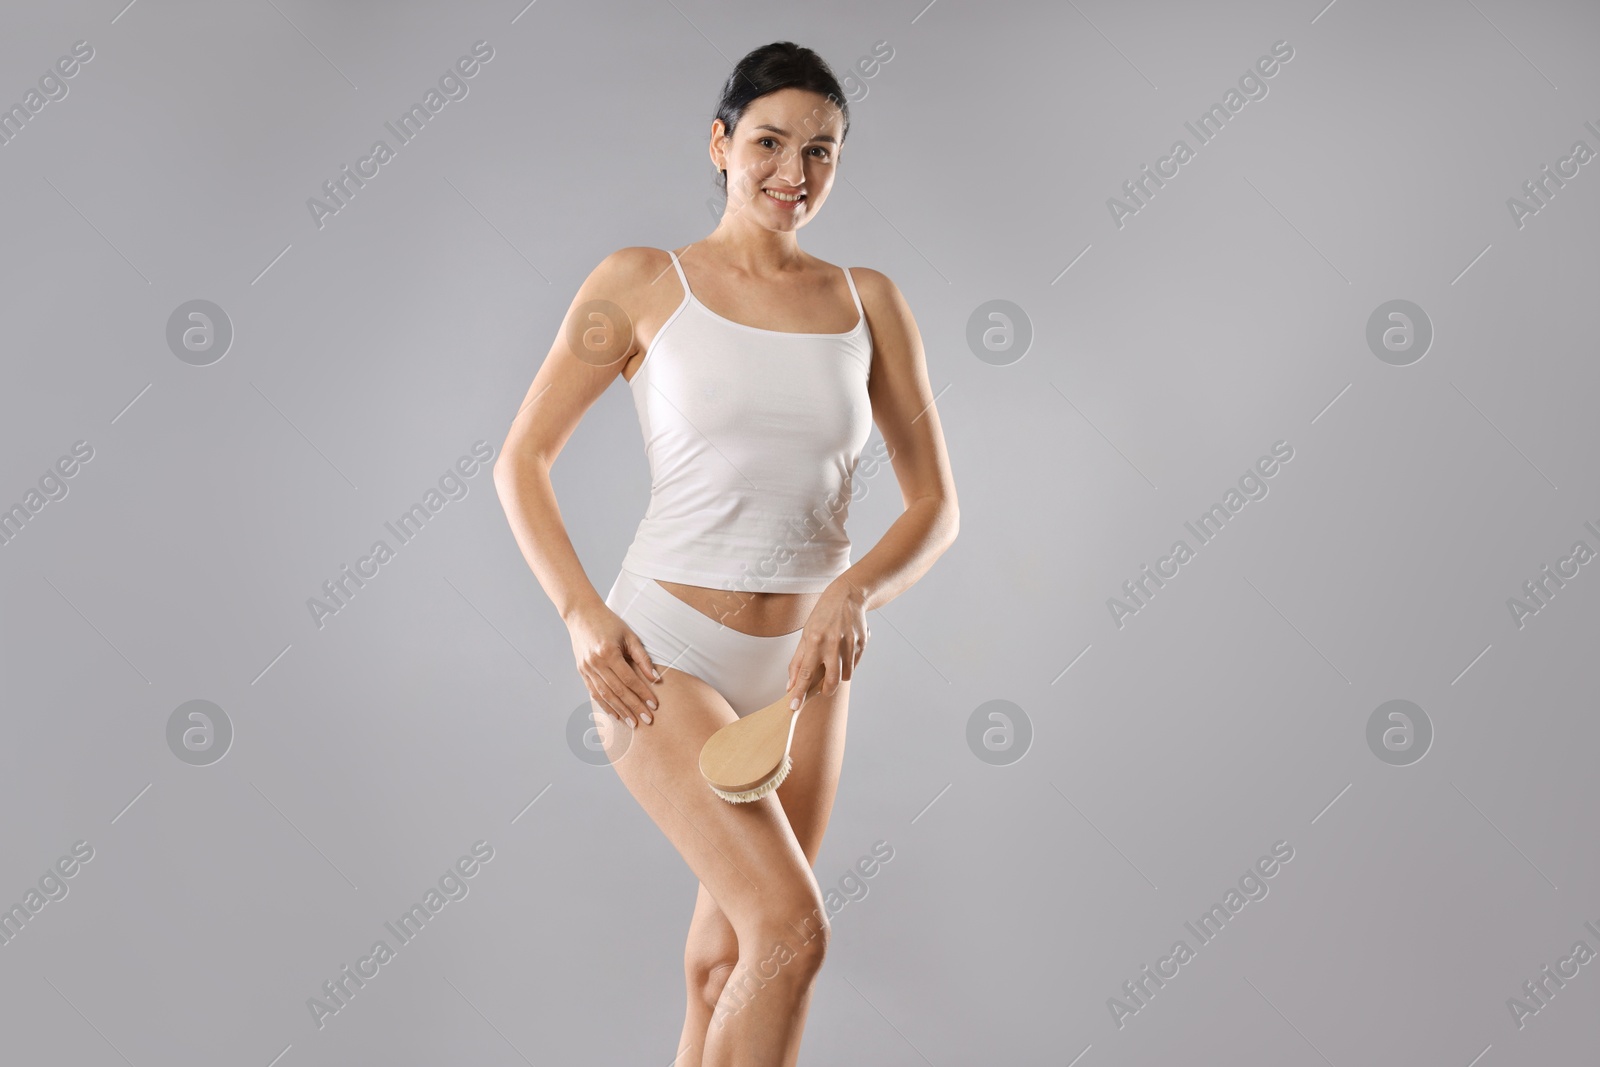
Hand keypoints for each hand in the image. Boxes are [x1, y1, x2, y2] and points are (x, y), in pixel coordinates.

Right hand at [568, 603, 660, 726]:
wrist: (581, 615)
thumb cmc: (609, 622)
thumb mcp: (629, 635)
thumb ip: (642, 657)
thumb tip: (655, 678)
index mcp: (608, 653)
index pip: (629, 679)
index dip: (642, 693)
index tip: (654, 705)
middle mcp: (595, 663)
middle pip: (617, 691)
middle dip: (633, 707)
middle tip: (647, 720)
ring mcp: (586, 668)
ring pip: (605, 695)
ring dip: (620, 710)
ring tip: (632, 722)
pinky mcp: (581, 671)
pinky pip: (593, 692)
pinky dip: (604, 705)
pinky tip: (615, 714)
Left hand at [786, 578, 869, 709]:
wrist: (847, 596)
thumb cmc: (823, 615)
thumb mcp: (805, 634)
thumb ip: (798, 661)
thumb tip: (790, 685)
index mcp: (815, 641)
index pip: (805, 673)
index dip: (799, 692)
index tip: (794, 707)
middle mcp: (833, 644)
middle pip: (831, 681)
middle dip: (826, 691)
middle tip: (822, 690)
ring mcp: (850, 644)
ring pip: (845, 675)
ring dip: (838, 675)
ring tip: (834, 659)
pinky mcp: (862, 644)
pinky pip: (854, 665)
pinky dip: (848, 664)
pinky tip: (844, 648)